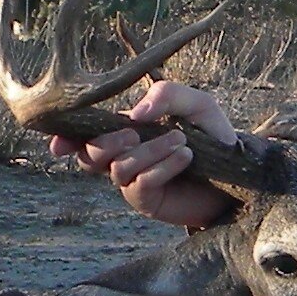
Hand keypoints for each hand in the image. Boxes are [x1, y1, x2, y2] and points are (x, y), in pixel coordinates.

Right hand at [53, 81, 242, 228]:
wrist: (239, 173)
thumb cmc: (213, 135)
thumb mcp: (195, 104)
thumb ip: (167, 95)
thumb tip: (135, 113)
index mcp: (125, 131)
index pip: (85, 134)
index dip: (66, 138)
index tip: (57, 143)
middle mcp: (123, 158)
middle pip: (90, 155)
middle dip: (107, 141)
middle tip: (136, 133)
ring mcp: (133, 182)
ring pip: (118, 168)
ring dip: (149, 151)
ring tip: (182, 142)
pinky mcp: (148, 201)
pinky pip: (140, 183)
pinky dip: (161, 167)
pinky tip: (185, 157)